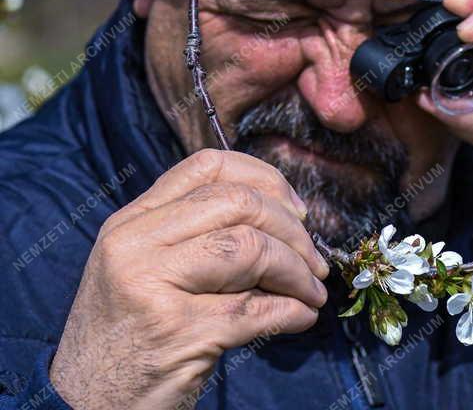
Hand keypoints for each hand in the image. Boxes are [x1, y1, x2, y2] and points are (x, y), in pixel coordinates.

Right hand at [50, 149, 329, 409]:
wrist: (78, 407)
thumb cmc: (125, 336)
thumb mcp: (141, 269)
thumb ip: (192, 234)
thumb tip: (282, 215)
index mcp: (130, 221)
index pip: (206, 166)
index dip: (264, 178)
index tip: (295, 208)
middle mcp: (135, 245)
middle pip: (237, 204)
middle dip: (291, 229)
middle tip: (313, 258)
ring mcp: (151, 288)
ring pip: (250, 250)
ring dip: (296, 270)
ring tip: (312, 290)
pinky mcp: (175, 335)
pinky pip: (253, 311)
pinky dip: (290, 311)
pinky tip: (302, 317)